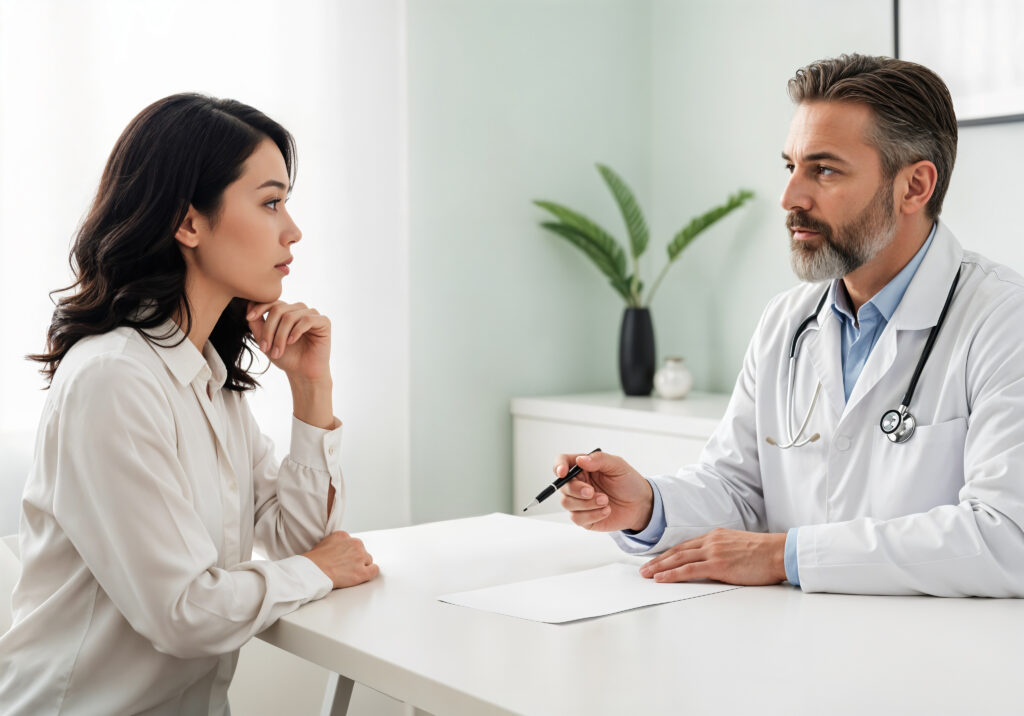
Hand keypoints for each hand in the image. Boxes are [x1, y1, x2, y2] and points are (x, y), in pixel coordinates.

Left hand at [246, 300, 330, 382]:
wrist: (302, 373)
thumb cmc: (286, 357)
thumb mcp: (266, 340)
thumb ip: (256, 323)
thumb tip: (249, 305)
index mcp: (287, 311)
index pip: (272, 302)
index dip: (260, 308)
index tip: (249, 318)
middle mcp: (300, 310)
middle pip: (279, 310)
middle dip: (269, 330)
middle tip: (264, 348)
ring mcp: (312, 315)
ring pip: (290, 317)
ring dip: (280, 335)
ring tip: (277, 351)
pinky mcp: (324, 322)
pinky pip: (307, 320)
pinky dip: (296, 331)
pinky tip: (291, 342)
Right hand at [302, 531, 378, 588]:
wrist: (313, 572)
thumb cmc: (314, 561)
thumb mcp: (323, 543)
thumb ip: (335, 544)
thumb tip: (337, 550)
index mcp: (343, 536)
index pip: (352, 543)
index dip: (348, 552)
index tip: (344, 558)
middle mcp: (354, 544)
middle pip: (361, 551)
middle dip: (356, 558)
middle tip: (346, 567)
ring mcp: (360, 558)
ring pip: (368, 560)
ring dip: (362, 566)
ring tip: (351, 572)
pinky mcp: (362, 572)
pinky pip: (374, 570)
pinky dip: (371, 572)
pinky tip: (365, 575)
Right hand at [554, 451, 653, 531]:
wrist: (640, 504)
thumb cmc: (629, 482)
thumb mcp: (618, 465)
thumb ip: (599, 459)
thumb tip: (581, 460)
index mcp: (583, 468)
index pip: (562, 463)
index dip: (558, 466)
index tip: (563, 472)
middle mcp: (578, 483)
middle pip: (563, 487)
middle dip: (576, 490)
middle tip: (592, 492)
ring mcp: (580, 501)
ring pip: (567, 503)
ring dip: (587, 504)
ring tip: (605, 501)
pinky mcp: (584, 517)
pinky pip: (577, 518)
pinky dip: (592, 515)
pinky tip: (606, 510)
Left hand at [639, 528, 786, 585]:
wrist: (779, 552)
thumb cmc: (764, 553)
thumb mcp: (738, 546)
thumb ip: (722, 552)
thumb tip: (712, 564)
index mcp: (715, 536)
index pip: (685, 545)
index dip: (668, 554)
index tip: (657, 561)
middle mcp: (711, 541)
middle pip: (677, 551)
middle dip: (658, 561)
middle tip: (644, 569)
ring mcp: (713, 552)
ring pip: (678, 559)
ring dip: (659, 567)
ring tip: (647, 575)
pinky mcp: (718, 565)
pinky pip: (688, 569)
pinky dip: (672, 574)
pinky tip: (661, 579)